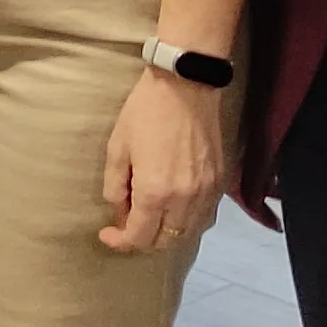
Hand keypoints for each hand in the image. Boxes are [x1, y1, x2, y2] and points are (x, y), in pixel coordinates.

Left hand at [98, 66, 226, 254]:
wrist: (186, 84)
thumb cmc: (145, 112)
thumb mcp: (117, 147)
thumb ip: (115, 186)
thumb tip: (119, 210)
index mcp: (155, 192)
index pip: (138, 237)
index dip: (119, 242)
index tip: (107, 233)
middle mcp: (184, 200)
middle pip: (164, 241)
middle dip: (142, 239)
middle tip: (126, 223)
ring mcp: (206, 192)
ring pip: (186, 231)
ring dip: (165, 231)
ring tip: (149, 214)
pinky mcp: (219, 181)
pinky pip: (203, 215)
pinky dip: (185, 218)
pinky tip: (173, 205)